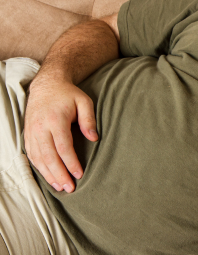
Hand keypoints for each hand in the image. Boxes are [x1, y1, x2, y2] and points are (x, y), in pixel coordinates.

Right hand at [24, 76, 97, 192]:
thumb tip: (94, 139)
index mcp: (55, 120)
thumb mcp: (84, 101)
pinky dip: (39, 167)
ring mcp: (31, 132)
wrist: (47, 85)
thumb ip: (89, 120)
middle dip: (59, 174)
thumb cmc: (68, 94)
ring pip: (38, 158)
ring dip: (48, 174)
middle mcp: (40, 128)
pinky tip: (48, 176)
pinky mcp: (27, 134)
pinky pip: (32, 155)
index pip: (63, 147)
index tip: (79, 174)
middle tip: (70, 188)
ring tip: (60, 187)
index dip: (71, 163)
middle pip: (49, 156)